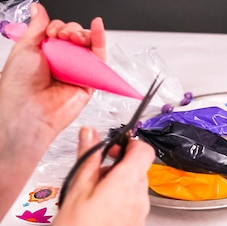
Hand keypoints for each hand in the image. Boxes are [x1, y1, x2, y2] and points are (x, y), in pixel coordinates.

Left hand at [0, 3, 104, 142]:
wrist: (29, 108)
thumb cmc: (20, 84)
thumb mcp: (25, 47)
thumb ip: (37, 26)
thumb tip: (39, 9)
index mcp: (46, 53)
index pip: (60, 32)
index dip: (58, 28)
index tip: (52, 32)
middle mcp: (62, 62)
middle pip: (76, 37)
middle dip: (71, 31)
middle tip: (62, 36)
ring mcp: (76, 71)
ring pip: (89, 46)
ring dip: (84, 35)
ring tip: (75, 37)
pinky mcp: (90, 82)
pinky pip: (99, 61)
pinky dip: (100, 42)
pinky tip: (97, 28)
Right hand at [51, 127, 153, 225]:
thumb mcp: (76, 190)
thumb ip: (87, 158)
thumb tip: (90, 134)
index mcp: (128, 182)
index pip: (143, 149)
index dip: (129, 142)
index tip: (111, 145)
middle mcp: (140, 196)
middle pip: (138, 167)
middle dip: (117, 163)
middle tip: (93, 172)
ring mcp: (141, 212)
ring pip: (134, 185)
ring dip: (116, 182)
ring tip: (91, 196)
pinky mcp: (137, 225)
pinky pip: (132, 202)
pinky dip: (118, 199)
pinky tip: (98, 212)